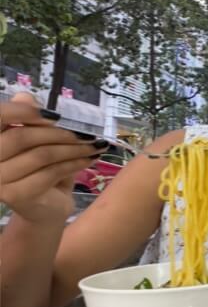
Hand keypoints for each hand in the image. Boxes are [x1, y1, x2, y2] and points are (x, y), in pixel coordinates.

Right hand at [0, 95, 102, 222]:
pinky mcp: (14, 196)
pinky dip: (74, 164)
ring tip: (94, 146)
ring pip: (40, 155)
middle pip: (23, 137)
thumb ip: (29, 118)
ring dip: (73, 148)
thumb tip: (26, 97)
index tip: (55, 116)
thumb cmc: (39, 170)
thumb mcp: (38, 140)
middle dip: (59, 133)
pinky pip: (50, 172)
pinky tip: (89, 159)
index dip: (23, 111)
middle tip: (87, 134)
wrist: (45, 209)